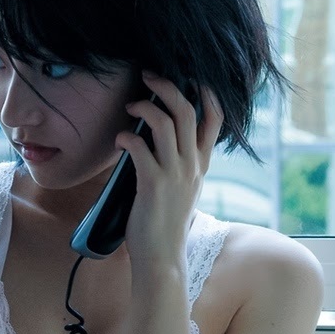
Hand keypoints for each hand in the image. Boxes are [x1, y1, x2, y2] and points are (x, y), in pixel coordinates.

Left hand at [115, 72, 222, 271]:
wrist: (162, 256)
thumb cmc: (164, 223)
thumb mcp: (181, 189)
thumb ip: (177, 163)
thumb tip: (154, 137)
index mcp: (201, 164)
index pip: (215, 119)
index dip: (206, 92)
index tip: (190, 76)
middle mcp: (192, 165)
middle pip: (187, 110)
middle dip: (167, 86)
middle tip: (148, 77)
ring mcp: (174, 173)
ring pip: (164, 122)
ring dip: (144, 107)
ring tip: (130, 107)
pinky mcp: (153, 183)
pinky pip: (139, 146)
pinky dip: (126, 136)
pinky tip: (119, 140)